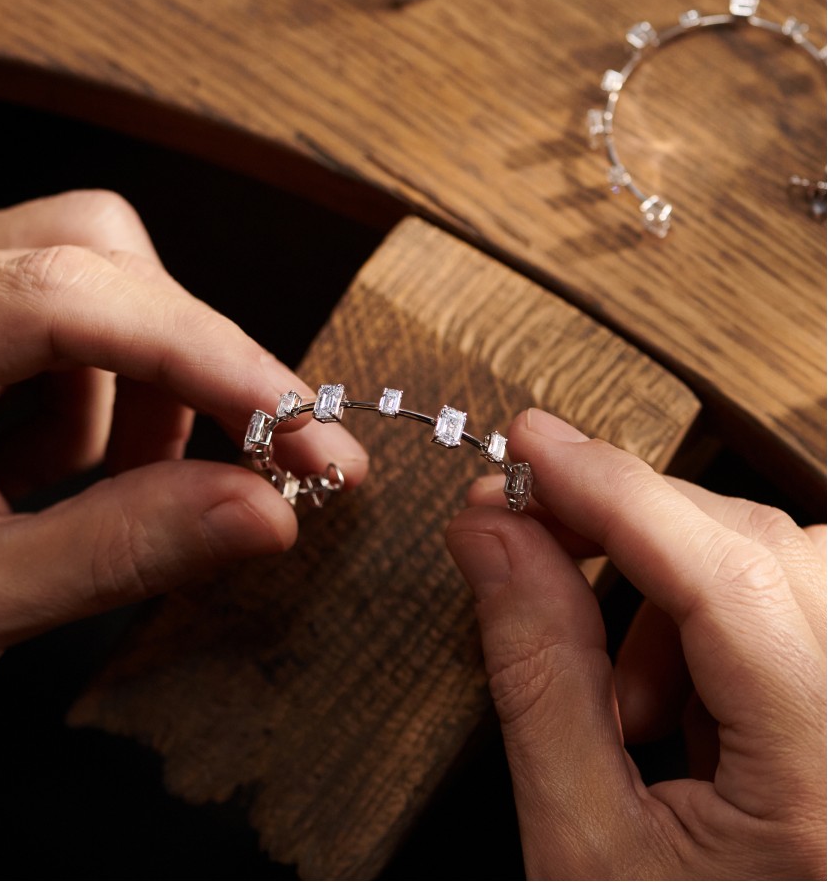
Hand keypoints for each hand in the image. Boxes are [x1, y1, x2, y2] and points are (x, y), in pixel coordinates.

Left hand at [0, 190, 366, 739]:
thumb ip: (125, 549)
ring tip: (128, 480)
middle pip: (98, 262)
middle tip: (274, 453)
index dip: (208, 356)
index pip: (70, 303)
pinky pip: (73, 315)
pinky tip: (70, 463)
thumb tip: (269, 511)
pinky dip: (111, 390)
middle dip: (197, 363)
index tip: (302, 424)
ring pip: (97, 279)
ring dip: (149, 381)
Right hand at [446, 408, 824, 879]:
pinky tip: (667, 701)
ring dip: (672, 576)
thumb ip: (535, 671)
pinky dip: (707, 616)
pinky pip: (793, 603)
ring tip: (620, 687)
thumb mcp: (579, 841)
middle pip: (763, 549)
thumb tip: (491, 533)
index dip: (616, 490)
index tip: (527, 444)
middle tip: (525, 522)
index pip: (726, 581)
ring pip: (784, 562)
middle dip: (628, 520)